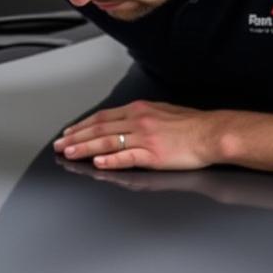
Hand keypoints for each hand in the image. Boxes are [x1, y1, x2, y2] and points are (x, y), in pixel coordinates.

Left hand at [53, 100, 225, 170]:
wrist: (212, 133)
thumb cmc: (190, 125)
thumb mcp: (160, 111)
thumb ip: (139, 117)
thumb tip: (121, 122)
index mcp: (139, 110)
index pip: (102, 117)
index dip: (82, 126)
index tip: (68, 133)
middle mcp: (138, 121)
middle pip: (99, 129)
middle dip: (76, 138)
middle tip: (59, 145)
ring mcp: (145, 138)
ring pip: (108, 143)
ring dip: (85, 148)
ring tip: (69, 153)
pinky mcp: (153, 155)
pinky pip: (127, 157)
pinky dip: (110, 160)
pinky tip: (97, 162)